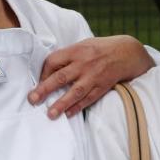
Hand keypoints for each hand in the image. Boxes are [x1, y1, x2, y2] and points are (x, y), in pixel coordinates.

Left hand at [29, 36, 153, 118]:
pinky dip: (78, 107)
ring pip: (75, 92)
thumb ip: (67, 56)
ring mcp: (94, 76)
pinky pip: (89, 99)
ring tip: (50, 114)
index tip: (37, 82)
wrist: (127, 52)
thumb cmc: (100, 48)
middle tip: (32, 99)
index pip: (53, 61)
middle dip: (45, 89)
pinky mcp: (102, 86)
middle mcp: (84, 63)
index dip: (43, 72)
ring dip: (61, 104)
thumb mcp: (83, 45)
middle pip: (61, 77)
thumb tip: (49, 70)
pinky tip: (69, 114)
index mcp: (76, 50)